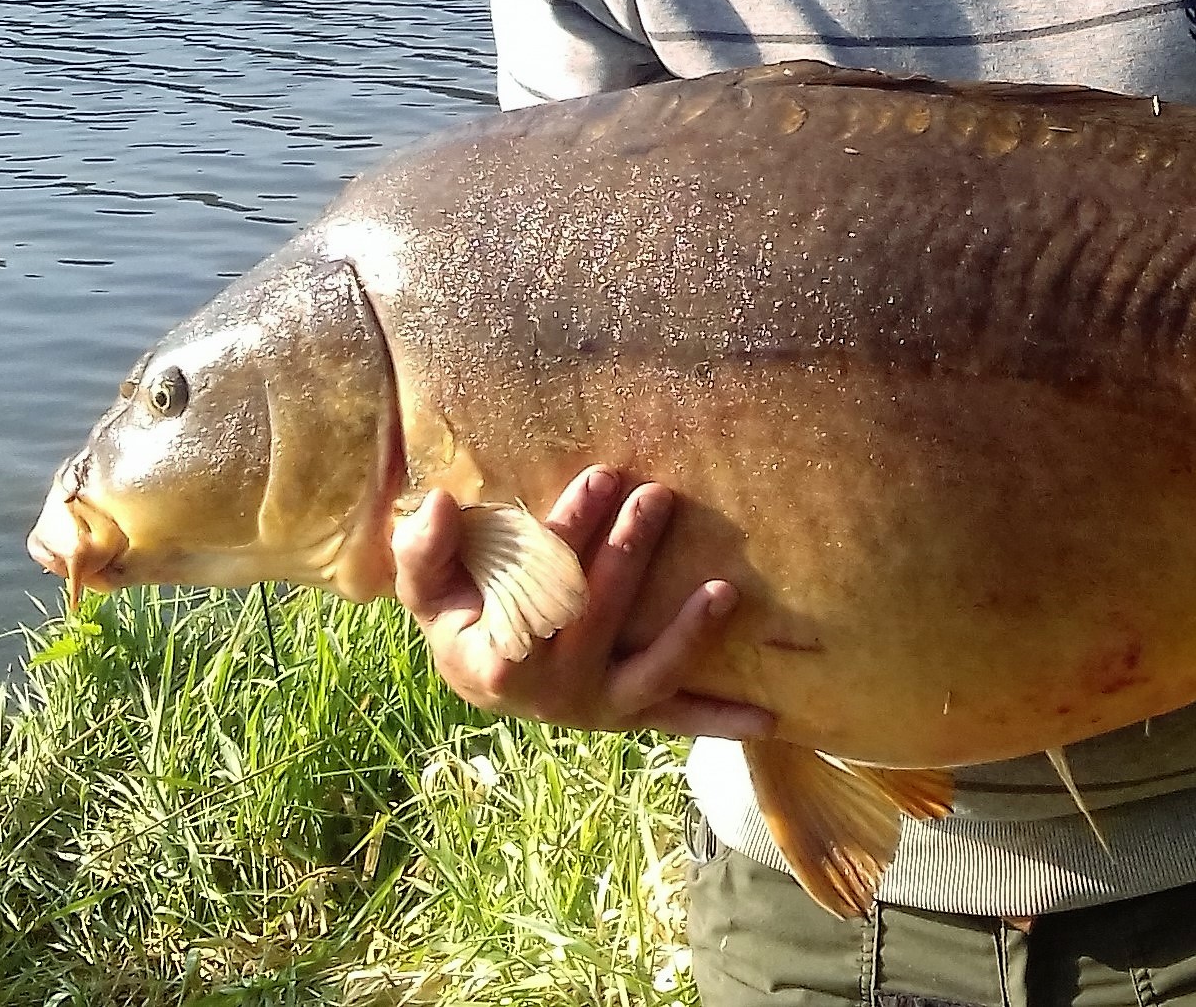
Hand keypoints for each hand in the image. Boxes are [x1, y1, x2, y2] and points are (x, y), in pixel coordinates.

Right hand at [393, 466, 775, 737]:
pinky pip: (679, 720)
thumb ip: (425, 550)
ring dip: (688, 634)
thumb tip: (438, 503)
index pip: (540, 586)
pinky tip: (770, 717)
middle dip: (629, 552)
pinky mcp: (632, 715)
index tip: (601, 476)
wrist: (481, 677)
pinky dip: (722, 720)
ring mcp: (597, 707)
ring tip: (724, 590)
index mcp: (498, 657)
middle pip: (597, 616)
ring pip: (647, 673)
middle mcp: (551, 692)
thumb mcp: (428, 588)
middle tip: (656, 494)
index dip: (569, 531)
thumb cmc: (462, 614)